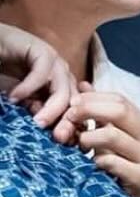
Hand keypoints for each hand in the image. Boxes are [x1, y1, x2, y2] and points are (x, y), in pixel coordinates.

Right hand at [0, 23, 78, 139]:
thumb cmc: (6, 75)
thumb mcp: (25, 102)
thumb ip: (37, 114)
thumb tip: (53, 138)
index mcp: (64, 91)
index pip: (76, 114)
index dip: (74, 130)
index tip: (66, 145)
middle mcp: (63, 78)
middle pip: (74, 105)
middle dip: (67, 123)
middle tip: (57, 138)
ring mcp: (54, 63)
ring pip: (62, 91)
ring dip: (51, 110)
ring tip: (36, 122)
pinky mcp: (40, 50)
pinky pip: (41, 73)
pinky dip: (29, 88)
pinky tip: (14, 97)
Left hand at [69, 87, 139, 196]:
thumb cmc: (114, 165)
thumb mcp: (104, 133)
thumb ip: (95, 110)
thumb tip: (82, 85)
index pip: (119, 99)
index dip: (92, 98)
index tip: (71, 103)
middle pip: (119, 110)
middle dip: (88, 111)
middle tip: (69, 118)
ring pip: (111, 135)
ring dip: (87, 138)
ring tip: (80, 146)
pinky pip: (111, 161)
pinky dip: (95, 161)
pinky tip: (92, 165)